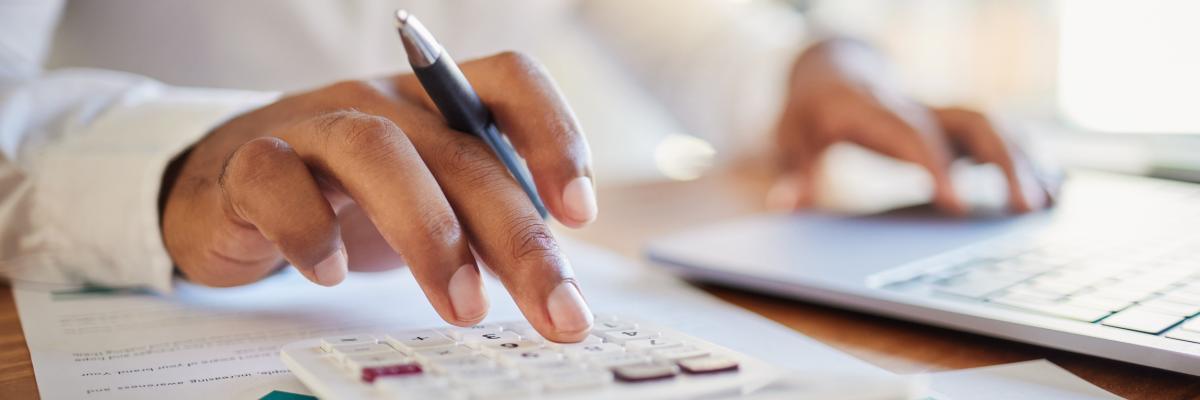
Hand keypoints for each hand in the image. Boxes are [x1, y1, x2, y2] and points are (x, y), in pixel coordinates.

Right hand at [160, 52, 596, 340]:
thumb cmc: (347, 195)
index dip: (553, 134)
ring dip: (429, 233)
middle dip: (517, 237)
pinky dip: (310, 230)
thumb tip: (555, 285)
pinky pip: (277, 180)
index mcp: (438, 102)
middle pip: (461, 151)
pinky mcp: (249, 162)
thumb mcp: (430, 201)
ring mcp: (314, 124)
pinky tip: (332, 273)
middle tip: (555, 308)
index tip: (578, 212)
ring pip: (377, 152)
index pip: (510, 80)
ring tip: (463, 306)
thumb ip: (486, 226)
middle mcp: (383, 102)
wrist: (229, 186)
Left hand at [771, 39, 1055, 213]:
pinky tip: (1055, 188)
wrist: (831, 71)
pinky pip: (998, 132)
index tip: (960, 206)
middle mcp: (916, 104)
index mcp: (875, 108)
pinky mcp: (952, 123)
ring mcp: (939, 110)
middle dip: (1003, 161)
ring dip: (1025, 160)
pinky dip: (1028, 156)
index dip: (938, 166)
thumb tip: (784, 205)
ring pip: (993, 124)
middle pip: (971, 121)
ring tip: (1049, 204)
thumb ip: (794, 170)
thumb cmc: (810, 111)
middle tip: (1026, 209)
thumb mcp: (790, 136)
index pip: (914, 134)